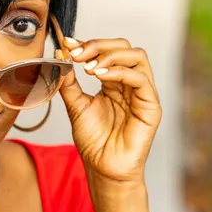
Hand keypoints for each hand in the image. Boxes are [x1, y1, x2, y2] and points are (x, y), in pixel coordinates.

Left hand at [59, 38, 161, 183]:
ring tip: (88, 67)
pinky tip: (99, 76)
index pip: (107, 50)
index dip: (87, 44)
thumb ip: (69, 82)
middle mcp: (130, 83)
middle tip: (76, 54)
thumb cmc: (93, 141)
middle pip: (124, 46)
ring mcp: (143, 93)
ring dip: (109, 56)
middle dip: (98, 45)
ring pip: (136, 56)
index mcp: (114, 81)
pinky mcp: (151, 106)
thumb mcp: (76, 105)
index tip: (66, 44)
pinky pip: (141, 79)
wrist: (103, 168)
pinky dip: (119, 72)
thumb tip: (60, 55)